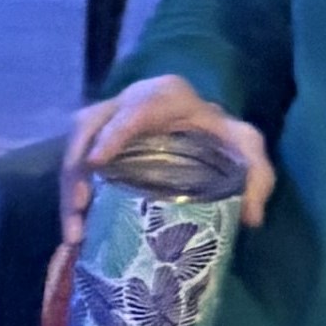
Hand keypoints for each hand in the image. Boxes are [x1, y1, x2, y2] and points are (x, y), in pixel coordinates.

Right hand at [59, 82, 275, 246]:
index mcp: (166, 95)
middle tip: (79, 207)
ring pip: (76, 145)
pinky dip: (70, 194)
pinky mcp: (96, 142)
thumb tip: (251, 218)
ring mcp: (107, 121)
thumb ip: (257, 176)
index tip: (98, 163)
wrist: (204, 129)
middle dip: (77, 166)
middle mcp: (128, 101)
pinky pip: (75, 162)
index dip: (113, 133)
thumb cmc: (221, 136)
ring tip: (74, 230)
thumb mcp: (246, 149)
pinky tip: (75, 228)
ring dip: (68, 186)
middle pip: (89, 125)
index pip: (135, 108)